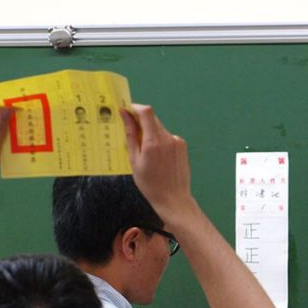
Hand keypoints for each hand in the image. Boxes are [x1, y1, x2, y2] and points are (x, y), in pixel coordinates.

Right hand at [121, 103, 194, 225]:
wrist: (173, 198)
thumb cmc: (150, 184)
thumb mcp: (134, 161)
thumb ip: (131, 136)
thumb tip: (125, 116)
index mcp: (154, 142)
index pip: (146, 112)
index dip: (135, 108)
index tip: (126, 111)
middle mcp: (168, 138)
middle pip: (152, 119)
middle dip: (141, 122)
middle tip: (132, 134)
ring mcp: (177, 141)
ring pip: (159, 129)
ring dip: (150, 133)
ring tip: (146, 153)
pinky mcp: (182, 146)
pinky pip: (167, 137)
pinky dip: (159, 141)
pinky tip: (157, 158)